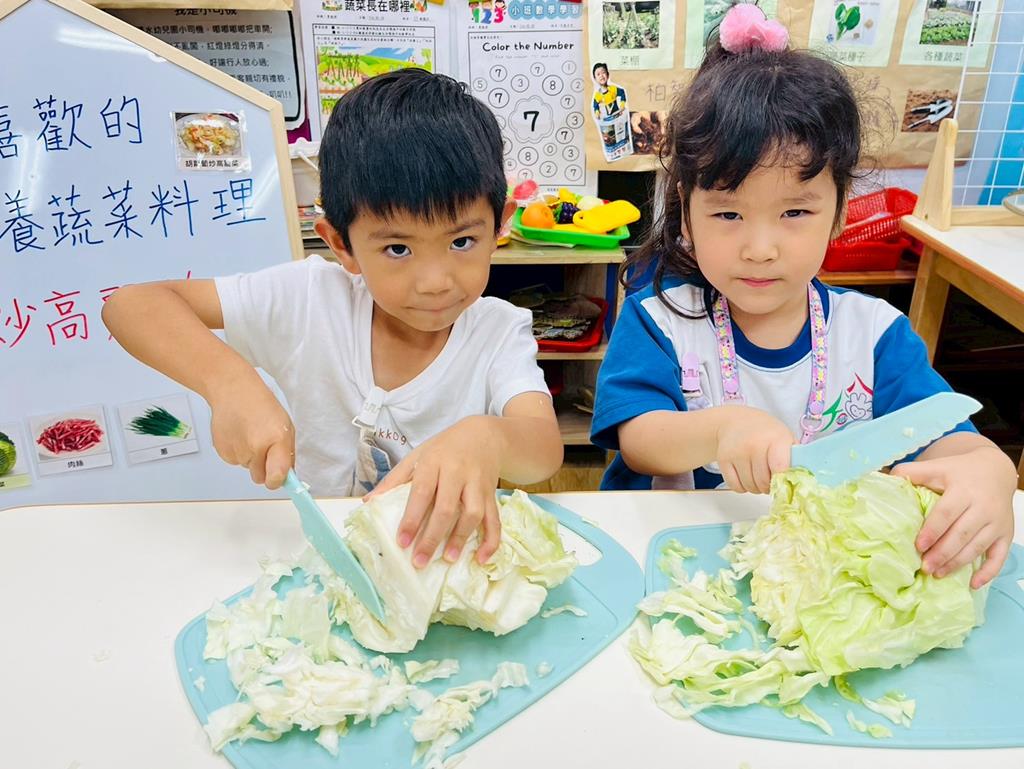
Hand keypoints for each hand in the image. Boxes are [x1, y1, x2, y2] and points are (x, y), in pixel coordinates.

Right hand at [208, 379, 293, 489]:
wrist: (233, 391)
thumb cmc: (262, 406)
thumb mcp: (284, 426)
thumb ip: (286, 453)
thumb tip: (287, 476)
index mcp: (276, 440)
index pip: (276, 477)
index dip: (277, 481)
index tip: (279, 479)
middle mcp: (255, 447)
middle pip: (260, 477)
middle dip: (264, 468)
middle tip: (264, 447)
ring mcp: (237, 451)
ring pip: (247, 468)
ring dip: (250, 457)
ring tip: (250, 434)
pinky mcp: (222, 451)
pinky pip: (235, 461)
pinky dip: (238, 452)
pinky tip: (239, 434)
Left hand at [367, 416, 501, 568]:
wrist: (484, 435)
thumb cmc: (444, 449)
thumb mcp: (417, 456)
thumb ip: (395, 479)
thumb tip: (369, 502)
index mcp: (434, 462)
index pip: (422, 492)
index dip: (412, 518)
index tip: (402, 541)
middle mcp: (457, 473)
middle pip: (446, 507)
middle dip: (433, 536)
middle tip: (420, 561)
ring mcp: (477, 484)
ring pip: (472, 513)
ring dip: (461, 538)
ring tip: (448, 559)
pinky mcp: (491, 494)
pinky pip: (494, 519)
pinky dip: (491, 540)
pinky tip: (483, 558)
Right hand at [715, 406, 794, 493]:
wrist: (735, 421)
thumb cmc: (765, 433)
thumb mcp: (784, 438)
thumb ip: (793, 458)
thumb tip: (801, 481)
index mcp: (775, 439)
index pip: (780, 469)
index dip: (782, 480)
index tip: (783, 480)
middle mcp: (754, 445)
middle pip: (763, 482)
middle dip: (768, 486)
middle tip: (770, 480)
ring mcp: (737, 453)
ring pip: (749, 486)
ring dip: (756, 487)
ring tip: (758, 476)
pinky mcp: (723, 460)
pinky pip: (735, 486)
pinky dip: (742, 487)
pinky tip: (746, 476)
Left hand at [892, 445, 1015, 588]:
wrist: (996, 470)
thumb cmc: (960, 472)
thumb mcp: (937, 467)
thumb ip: (911, 472)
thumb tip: (884, 479)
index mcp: (964, 490)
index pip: (947, 513)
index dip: (932, 531)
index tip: (918, 546)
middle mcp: (984, 507)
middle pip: (962, 534)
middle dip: (942, 553)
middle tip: (925, 567)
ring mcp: (997, 523)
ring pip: (977, 547)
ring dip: (957, 563)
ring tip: (938, 574)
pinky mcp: (1006, 534)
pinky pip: (1000, 557)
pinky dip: (988, 572)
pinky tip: (972, 584)